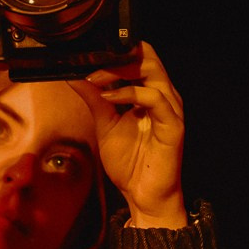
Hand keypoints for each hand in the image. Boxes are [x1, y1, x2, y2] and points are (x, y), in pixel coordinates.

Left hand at [77, 42, 186, 227]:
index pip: (139, 57)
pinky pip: (154, 98)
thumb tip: (74, 76)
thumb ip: (93, 98)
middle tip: (90, 66)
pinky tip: (110, 98)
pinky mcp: (173, 124)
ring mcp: (170, 108)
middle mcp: (163, 96)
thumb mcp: (104, 124)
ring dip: (120, 72)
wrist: (142, 195)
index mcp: (149, 92)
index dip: (115, 53)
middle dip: (116, 57)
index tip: (86, 60)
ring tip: (96, 80)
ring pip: (152, 70)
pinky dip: (130, 93)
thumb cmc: (130, 162)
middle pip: (147, 56)